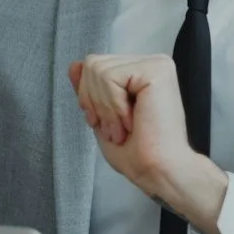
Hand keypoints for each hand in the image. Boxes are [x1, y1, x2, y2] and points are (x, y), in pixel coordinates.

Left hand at [68, 54, 228, 233]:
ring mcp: (155, 64)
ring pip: (98, 69)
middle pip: (93, 64)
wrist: (159, 171)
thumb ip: (90, 89)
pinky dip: (113, 105)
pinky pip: (110, 76)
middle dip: (94, 102)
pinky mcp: (156, 70)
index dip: (89, 97)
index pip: (94, 66)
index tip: (103, 124)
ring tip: (123, 128)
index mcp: (140, 73)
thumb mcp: (102, 116)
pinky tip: (132, 121)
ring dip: (105, 108)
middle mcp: (151, 63)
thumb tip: (74, 65)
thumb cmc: (137, 153)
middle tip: (115, 129)